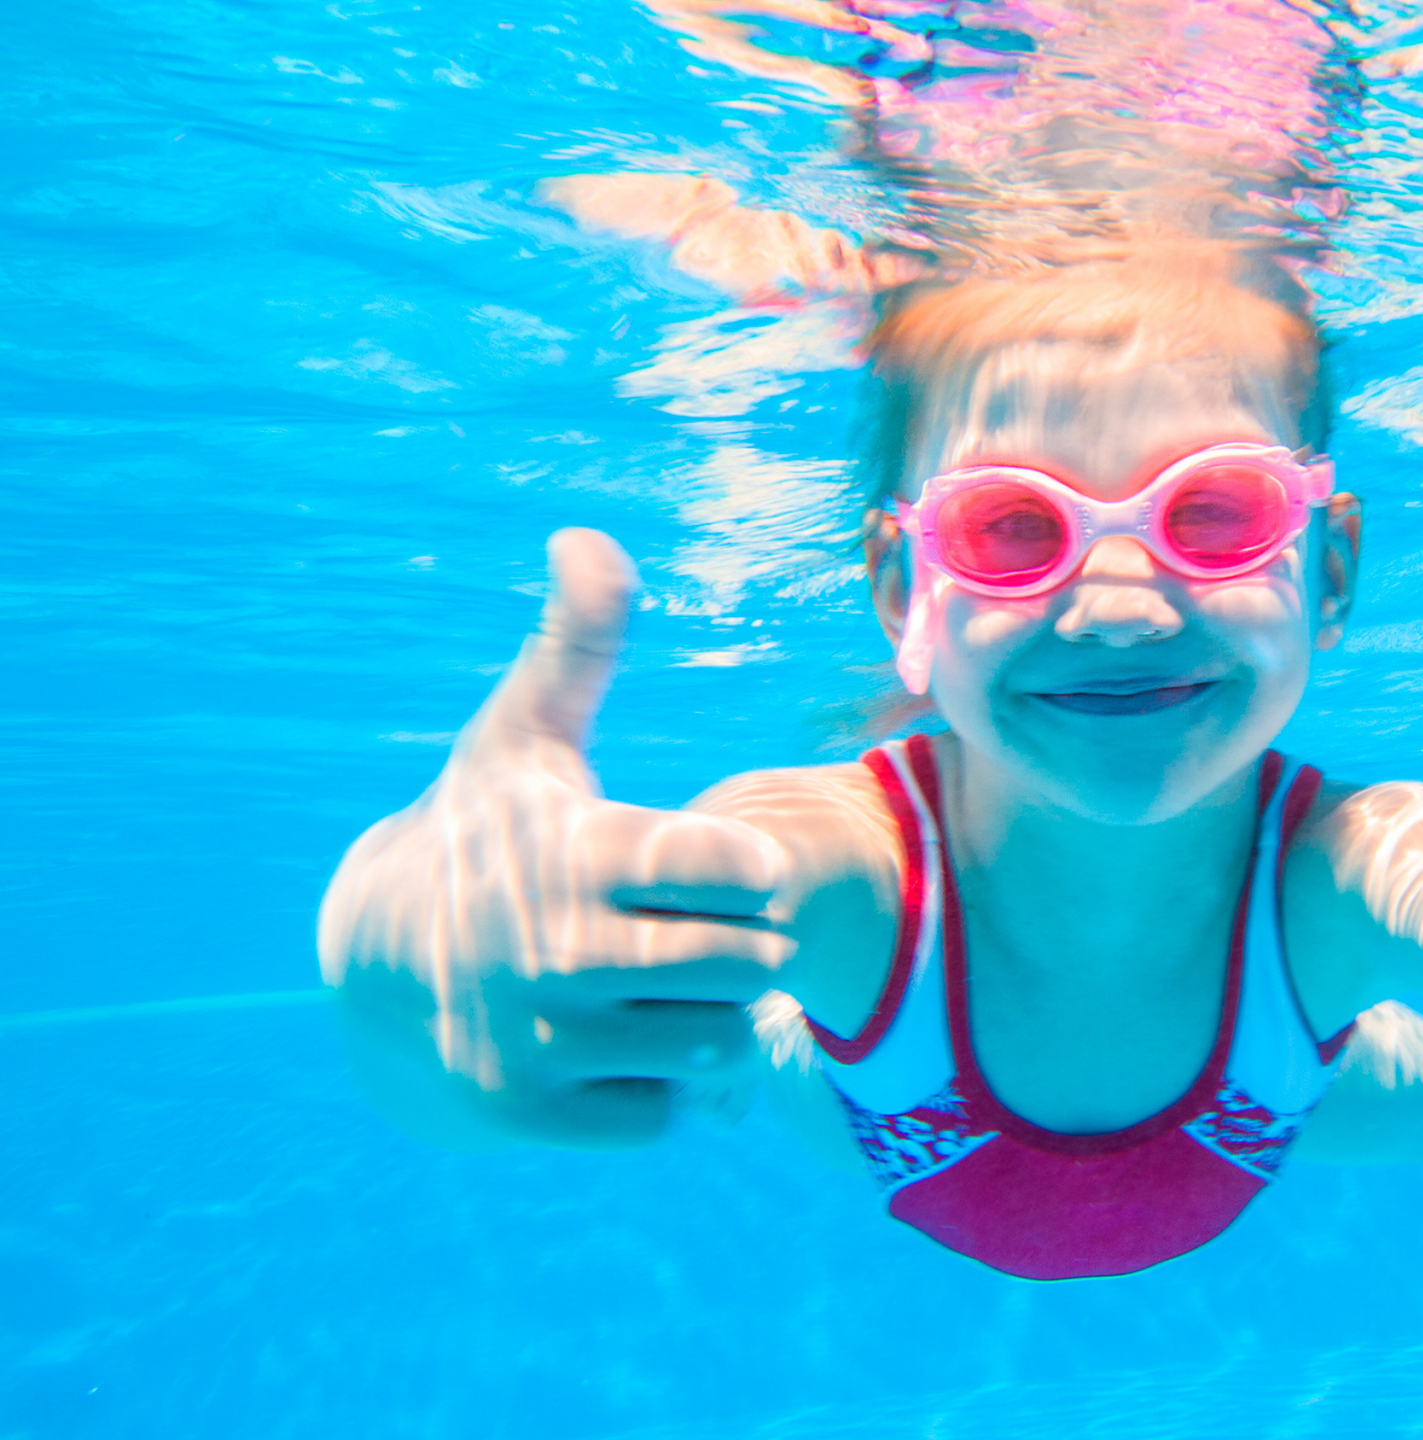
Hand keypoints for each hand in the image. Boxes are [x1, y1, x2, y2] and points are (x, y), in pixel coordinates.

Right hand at [318, 530, 792, 1147]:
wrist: (370, 970)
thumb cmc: (481, 837)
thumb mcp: (523, 737)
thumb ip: (577, 643)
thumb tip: (588, 536)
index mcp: (575, 852)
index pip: (740, 868)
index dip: (746, 870)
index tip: (709, 869)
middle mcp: (555, 951)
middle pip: (748, 963)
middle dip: (736, 948)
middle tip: (688, 935)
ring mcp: (540, 1041)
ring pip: (717, 1043)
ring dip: (704, 1022)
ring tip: (659, 991)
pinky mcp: (528, 1115)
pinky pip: (665, 1116)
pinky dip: (655, 1091)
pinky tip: (614, 1048)